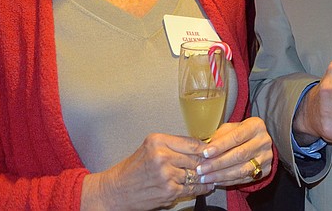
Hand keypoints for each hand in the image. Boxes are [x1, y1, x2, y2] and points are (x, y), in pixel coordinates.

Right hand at [80, 133, 211, 210]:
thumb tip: (200, 147)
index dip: (206, 148)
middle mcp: (162, 155)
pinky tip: (206, 185)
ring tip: (212, 174)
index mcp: (158, 141)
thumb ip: (173, 146)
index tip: (214, 150)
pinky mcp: (169, 190)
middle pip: (197, 157)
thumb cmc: (132, 169)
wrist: (115, 191)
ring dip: (205, 175)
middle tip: (215, 163)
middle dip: (207, 162)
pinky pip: (192, 188)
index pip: (192, 142)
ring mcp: (166, 174)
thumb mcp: (150, 148)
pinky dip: (201, 188)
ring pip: (196, 173)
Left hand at [195, 117, 273, 184]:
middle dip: (218, 163)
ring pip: (242, 169)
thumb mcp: (231, 128)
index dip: (220, 146)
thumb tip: (206, 149)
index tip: (205, 153)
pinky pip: (244, 178)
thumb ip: (220, 136)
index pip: (237, 136)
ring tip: (205, 178)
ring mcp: (266, 157)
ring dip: (221, 175)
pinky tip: (215, 181)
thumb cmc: (240, 133)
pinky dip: (228, 181)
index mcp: (256, 126)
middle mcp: (264, 141)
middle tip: (201, 169)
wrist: (258, 143)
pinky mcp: (265, 170)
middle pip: (240, 154)